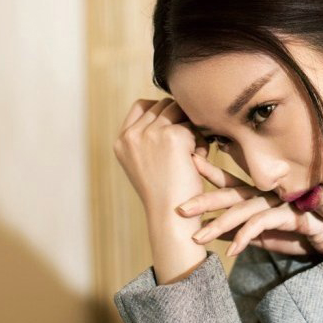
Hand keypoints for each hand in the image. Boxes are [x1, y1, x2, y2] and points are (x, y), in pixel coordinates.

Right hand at [113, 96, 208, 217]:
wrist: (171, 217)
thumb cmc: (165, 193)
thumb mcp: (145, 162)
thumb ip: (148, 137)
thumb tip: (172, 106)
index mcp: (122, 141)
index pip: (142, 105)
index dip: (162, 112)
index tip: (176, 127)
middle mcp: (132, 135)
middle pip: (163, 105)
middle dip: (180, 119)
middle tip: (190, 144)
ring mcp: (150, 134)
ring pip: (178, 111)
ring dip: (191, 127)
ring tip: (195, 152)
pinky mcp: (171, 136)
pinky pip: (192, 125)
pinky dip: (200, 141)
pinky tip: (199, 159)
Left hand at [177, 152, 322, 258]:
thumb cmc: (301, 234)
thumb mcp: (265, 236)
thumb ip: (242, 230)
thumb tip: (216, 233)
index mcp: (260, 195)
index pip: (230, 182)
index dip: (209, 173)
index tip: (186, 165)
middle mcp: (268, 194)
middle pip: (231, 194)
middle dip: (204, 199)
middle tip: (179, 207)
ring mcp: (280, 202)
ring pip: (244, 209)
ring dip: (219, 224)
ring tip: (198, 237)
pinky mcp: (292, 214)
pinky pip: (264, 224)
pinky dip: (246, 236)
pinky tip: (231, 249)